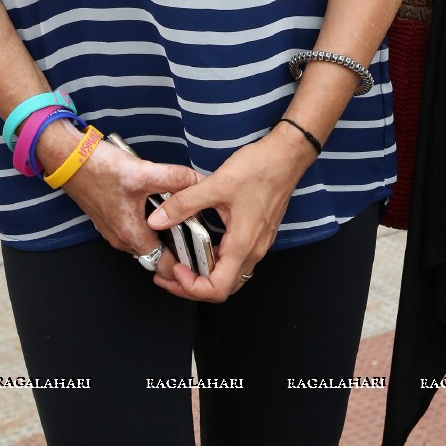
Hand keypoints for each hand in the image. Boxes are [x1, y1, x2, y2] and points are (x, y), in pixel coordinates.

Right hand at [36, 121, 197, 282]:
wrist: (69, 159)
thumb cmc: (99, 169)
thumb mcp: (143, 172)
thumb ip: (176, 178)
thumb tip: (199, 182)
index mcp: (132, 235)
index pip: (165, 265)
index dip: (185, 262)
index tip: (202, 250)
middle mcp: (122, 239)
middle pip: (158, 252)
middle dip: (178, 241)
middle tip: (196, 224)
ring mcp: (114, 229)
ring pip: (147, 238)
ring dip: (163, 228)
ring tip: (181, 210)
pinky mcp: (110, 217)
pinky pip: (136, 226)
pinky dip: (150, 219)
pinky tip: (157, 199)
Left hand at [146, 125, 314, 302]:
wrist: (287, 155)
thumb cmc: (259, 169)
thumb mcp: (217, 184)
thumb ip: (184, 204)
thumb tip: (157, 221)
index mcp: (242, 244)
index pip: (217, 290)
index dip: (191, 287)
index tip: (175, 269)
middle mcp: (253, 251)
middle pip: (223, 288)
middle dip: (192, 287)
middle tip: (169, 275)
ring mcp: (259, 244)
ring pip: (231, 276)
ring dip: (206, 276)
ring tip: (183, 264)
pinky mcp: (260, 234)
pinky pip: (237, 261)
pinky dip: (217, 262)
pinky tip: (203, 245)